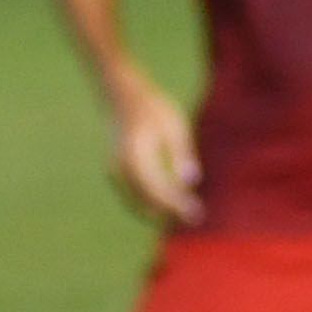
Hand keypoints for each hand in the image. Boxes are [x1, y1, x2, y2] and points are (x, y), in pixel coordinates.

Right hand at [105, 67, 202, 226]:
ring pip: (137, 202)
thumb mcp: (173, 126)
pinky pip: (132, 195)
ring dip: (160, 211)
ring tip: (185, 214)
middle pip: (146, 200)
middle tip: (196, 218)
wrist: (120, 94)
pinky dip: (149, 203)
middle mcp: (120, 165)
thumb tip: (191, 182)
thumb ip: (181, 155)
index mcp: (135, 153)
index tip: (197, 213)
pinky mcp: (115, 171)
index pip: (158, 188)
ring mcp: (114, 169)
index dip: (177, 204)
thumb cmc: (152, 107)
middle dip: (171, 212)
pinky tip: (170, 206)